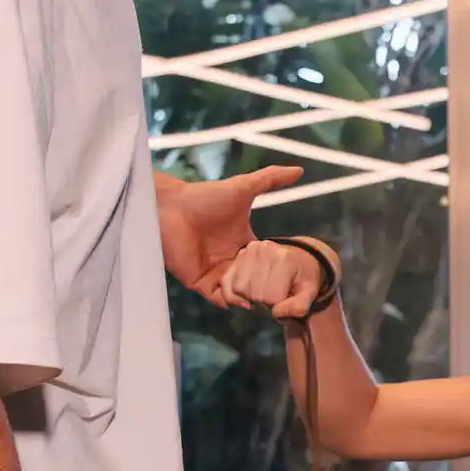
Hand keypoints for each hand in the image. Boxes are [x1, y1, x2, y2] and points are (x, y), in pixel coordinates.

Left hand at [154, 166, 304, 300]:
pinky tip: (243, 298)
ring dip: (250, 296)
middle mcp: (230, 258)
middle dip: (266, 288)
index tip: (293, 274)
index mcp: (242, 241)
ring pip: (238, 292)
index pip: (264, 261)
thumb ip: (271, 179)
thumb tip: (299, 169)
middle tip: (282, 295)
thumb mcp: (244, 187)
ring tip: (263, 298)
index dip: (277, 268)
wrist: (170, 207)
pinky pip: (218, 298)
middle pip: (253, 280)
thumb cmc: (204, 196)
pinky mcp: (198, 281)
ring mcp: (214, 271)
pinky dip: (230, 301)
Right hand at [218, 236, 332, 319]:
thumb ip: (299, 306)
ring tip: (262, 291)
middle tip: (274, 294)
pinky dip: (233, 293)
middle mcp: (264, 251)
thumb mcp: (310, 292)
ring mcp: (249, 251)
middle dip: (264, 301)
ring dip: (249, 297)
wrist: (298, 256)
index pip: (272, 298)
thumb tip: (276, 313)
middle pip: (255, 294)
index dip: (278, 305)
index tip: (285, 297)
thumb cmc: (303, 276)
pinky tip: (245, 295)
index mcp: (284, 259)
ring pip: (239, 289)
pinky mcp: (239, 255)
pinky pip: (226, 281)